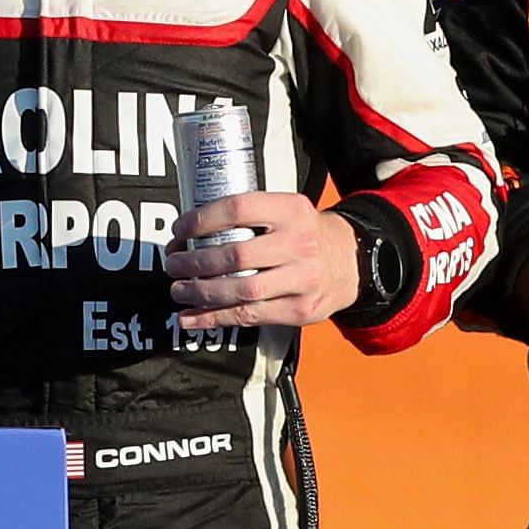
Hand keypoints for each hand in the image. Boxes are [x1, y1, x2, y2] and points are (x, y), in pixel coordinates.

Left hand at [166, 191, 360, 329]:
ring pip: (241, 290)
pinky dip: (214, 319)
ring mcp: (302, 279)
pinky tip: (191, 318)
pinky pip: (249, 317)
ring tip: (179, 289)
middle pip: (236, 255)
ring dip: (201, 293)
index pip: (238, 209)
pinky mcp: (300, 310)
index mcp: (291, 210)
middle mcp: (299, 243)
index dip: (202, 220)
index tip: (180, 230)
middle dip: (195, 262)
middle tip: (173, 264)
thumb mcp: (288, 210)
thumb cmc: (307, 234)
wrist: (355, 261)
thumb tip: (192, 233)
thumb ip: (251, 216)